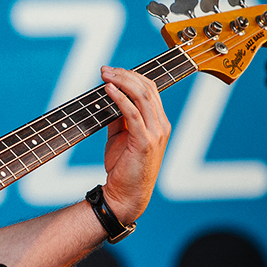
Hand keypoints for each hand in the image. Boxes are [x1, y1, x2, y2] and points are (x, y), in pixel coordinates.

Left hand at [99, 66, 170, 225]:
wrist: (125, 196)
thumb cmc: (123, 168)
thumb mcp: (120, 136)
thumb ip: (118, 117)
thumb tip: (107, 96)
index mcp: (159, 123)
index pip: (150, 90)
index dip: (131, 76)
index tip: (112, 71)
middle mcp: (161, 125)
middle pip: (147, 88)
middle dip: (125, 74)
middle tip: (105, 69)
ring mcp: (156, 133)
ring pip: (143, 96)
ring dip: (122, 82)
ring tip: (105, 75)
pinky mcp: (145, 142)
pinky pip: (133, 113)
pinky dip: (120, 98)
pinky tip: (108, 90)